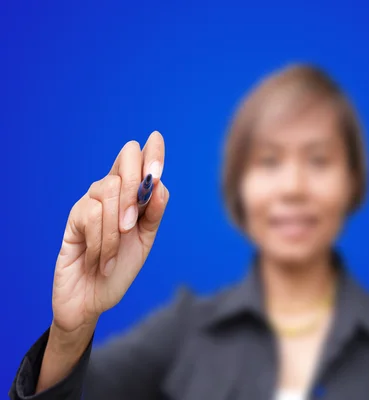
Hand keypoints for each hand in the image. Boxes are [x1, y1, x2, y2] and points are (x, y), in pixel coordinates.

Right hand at [51, 131, 168, 333]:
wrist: (92, 300)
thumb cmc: (119, 269)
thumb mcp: (144, 242)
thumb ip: (153, 214)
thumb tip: (160, 186)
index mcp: (133, 197)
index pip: (141, 163)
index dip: (151, 150)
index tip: (157, 138)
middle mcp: (112, 193)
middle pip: (125, 159)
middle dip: (134, 186)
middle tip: (132, 224)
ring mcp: (91, 203)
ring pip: (109, 189)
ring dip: (116, 228)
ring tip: (114, 255)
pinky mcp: (73, 219)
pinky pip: (91, 214)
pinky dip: (102, 242)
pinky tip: (100, 260)